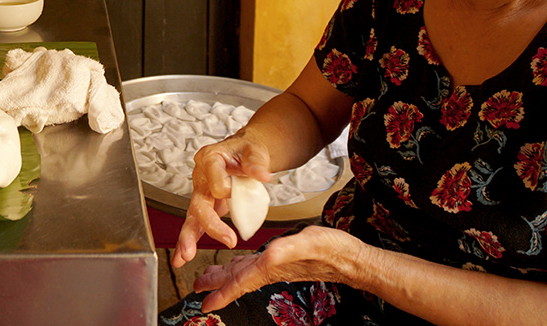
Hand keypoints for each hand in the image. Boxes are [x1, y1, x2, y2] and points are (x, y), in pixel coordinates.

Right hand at [170, 136, 273, 268]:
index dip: (229, 190)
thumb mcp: (254, 150)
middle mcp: (201, 176)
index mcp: (210, 158)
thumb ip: (257, 162)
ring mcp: (201, 192)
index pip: (216, 182)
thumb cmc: (245, 151)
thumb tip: (263, 174)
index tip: (239, 190)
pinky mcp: (204, 205)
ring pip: (192, 217)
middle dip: (211, 224)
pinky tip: (182, 256)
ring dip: (189, 238)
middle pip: (200, 204)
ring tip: (186, 255)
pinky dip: (189, 241)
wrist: (243, 153)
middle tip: (228, 239)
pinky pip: (195, 224)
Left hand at [193, 225, 369, 312]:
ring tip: (209, 278)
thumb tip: (269, 253)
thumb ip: (289, 248)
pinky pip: (255, 266)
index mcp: (272, 266)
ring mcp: (276, 265)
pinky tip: (238, 264)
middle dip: (216, 286)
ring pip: (244, 274)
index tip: (205, 304)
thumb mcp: (309, 243)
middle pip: (237, 280)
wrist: (350, 257)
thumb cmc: (332, 250)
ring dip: (225, 277)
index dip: (221, 293)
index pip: (240, 283)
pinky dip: (241, 267)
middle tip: (196, 289)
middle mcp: (271, 269)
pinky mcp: (282, 259)